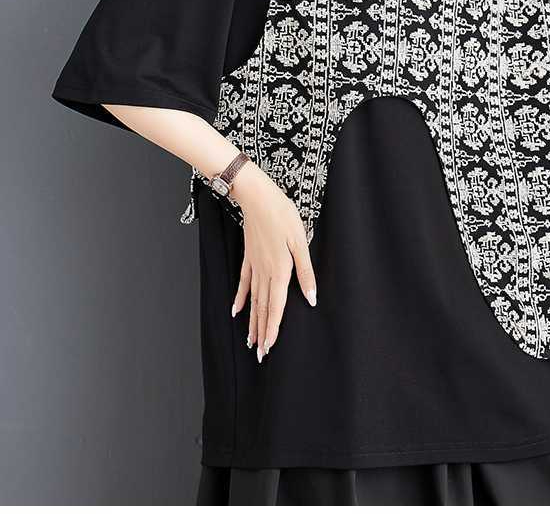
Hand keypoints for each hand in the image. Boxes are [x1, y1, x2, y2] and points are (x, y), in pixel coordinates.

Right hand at [229, 164, 316, 361]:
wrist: (258, 197)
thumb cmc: (282, 216)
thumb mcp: (300, 242)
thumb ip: (306, 272)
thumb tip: (311, 299)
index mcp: (279, 271)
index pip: (277, 308)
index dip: (274, 330)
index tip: (269, 349)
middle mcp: (264, 273)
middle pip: (263, 309)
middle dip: (262, 333)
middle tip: (259, 354)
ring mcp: (254, 265)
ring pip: (252, 300)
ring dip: (252, 321)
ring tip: (249, 340)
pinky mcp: (249, 256)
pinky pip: (243, 283)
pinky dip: (240, 299)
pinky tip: (236, 311)